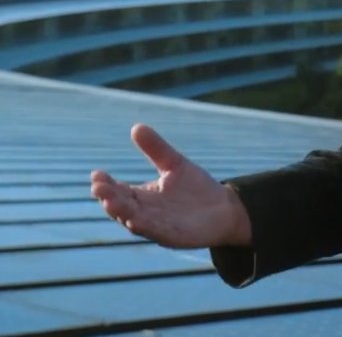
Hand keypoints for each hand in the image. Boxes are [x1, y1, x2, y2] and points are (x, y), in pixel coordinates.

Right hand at [89, 123, 251, 248]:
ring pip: (134, 221)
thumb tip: (136, 126)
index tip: (96, 174)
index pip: (119, 190)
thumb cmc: (196, 188)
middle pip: (121, 206)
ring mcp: (158, 226)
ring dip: (122, 213)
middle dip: (109, 197)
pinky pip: (156, 233)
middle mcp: (145, 213)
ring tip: (110, 203)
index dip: (106, 184)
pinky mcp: (173, 236)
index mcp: (142, 196)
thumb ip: (156, 149)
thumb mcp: (175, 164)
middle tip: (98, 188)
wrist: (225, 208)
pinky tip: (135, 221)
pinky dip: (145, 227)